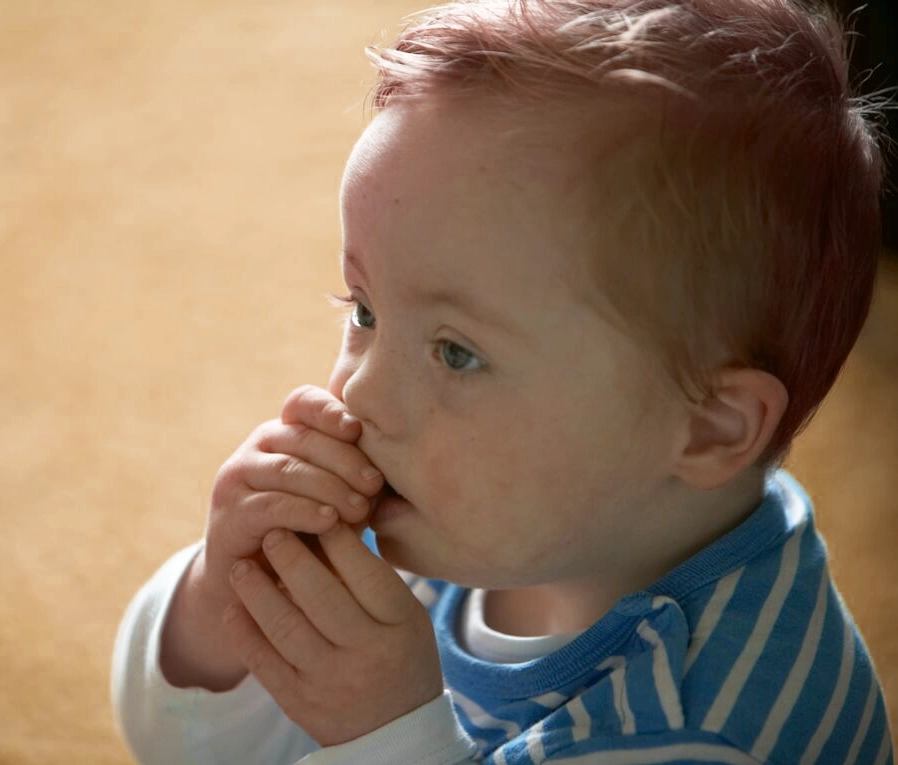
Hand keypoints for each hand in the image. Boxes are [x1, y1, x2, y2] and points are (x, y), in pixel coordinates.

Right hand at [200, 385, 383, 608]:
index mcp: (285, 432)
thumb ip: (358, 479)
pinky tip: (329, 521)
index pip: (303, 403)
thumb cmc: (310, 534)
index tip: (358, 429)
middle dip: (345, 459)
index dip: (329, 410)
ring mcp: (238, 476)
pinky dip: (304, 511)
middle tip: (375, 484)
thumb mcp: (339, 499)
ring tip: (360, 509)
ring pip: (289, 470)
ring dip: (330, 487)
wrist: (259, 583)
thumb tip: (395, 470)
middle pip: (303, 437)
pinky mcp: (230, 512)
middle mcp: (258, 446)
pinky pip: (271, 504)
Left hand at [223, 522, 444, 746]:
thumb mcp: (404, 615)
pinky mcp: (300, 703)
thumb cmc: (400, 654)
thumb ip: (372, 577)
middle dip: (290, 557)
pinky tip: (233, 609)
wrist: (395, 731)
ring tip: (242, 566)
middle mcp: (365, 652)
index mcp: (398, 624)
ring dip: (257, 591)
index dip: (336, 539)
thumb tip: (327, 525)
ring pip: (285, 627)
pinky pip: (264, 664)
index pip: (364, 571)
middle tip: (272, 532)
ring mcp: (330, 680)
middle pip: (320, 595)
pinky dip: (244, 633)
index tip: (316, 512)